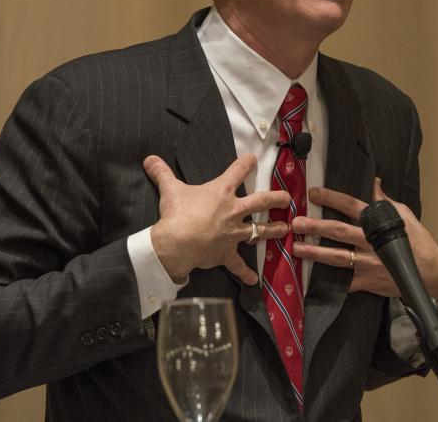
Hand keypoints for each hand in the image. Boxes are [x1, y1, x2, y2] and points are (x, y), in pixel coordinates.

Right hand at [144, 154, 290, 285]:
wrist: (177, 242)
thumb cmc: (177, 213)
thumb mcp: (170, 189)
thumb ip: (162, 173)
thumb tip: (149, 158)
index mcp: (221, 191)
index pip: (237, 171)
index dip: (246, 163)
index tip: (253, 158)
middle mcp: (233, 211)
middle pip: (261, 202)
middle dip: (276, 199)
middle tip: (287, 198)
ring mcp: (233, 233)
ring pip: (258, 230)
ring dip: (272, 230)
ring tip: (285, 229)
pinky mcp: (227, 253)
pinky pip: (238, 265)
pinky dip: (245, 273)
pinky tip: (253, 279)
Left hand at [291, 178, 437, 297]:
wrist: (430, 274)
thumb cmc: (417, 242)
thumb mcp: (404, 216)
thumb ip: (385, 201)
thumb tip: (373, 182)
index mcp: (378, 223)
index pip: (352, 206)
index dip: (332, 198)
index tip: (314, 193)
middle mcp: (371, 243)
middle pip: (339, 232)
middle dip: (316, 227)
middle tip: (296, 222)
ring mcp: (369, 264)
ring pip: (337, 257)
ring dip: (315, 252)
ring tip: (297, 248)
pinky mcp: (367, 282)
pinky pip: (344, 282)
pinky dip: (328, 281)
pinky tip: (311, 277)